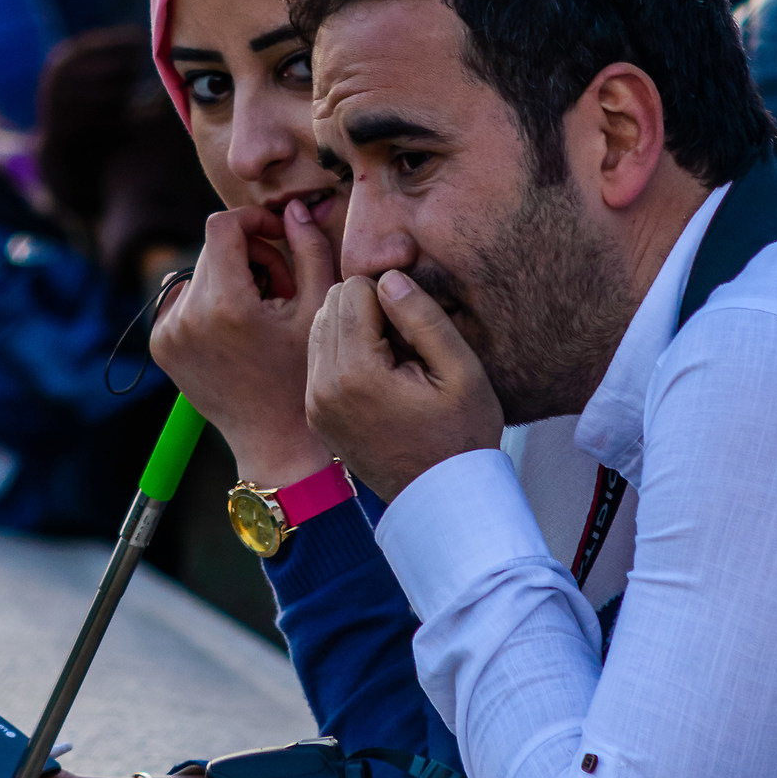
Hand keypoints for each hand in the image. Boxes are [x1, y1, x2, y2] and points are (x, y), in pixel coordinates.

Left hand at [151, 201, 335, 483]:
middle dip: (249, 254)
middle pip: (212, 248)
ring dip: (230, 277)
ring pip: (199, 272)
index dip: (253, 221)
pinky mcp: (159, 346)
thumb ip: (308, 248)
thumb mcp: (317, 307)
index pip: (222, 225)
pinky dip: (210, 300)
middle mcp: (186, 316)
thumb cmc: (303, 372)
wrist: (273, 437)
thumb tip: (292, 208)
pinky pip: (183, 299)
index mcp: (225, 304)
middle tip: (280, 285)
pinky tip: (237, 327)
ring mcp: (167, 333)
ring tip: (261, 309)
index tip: (278, 237)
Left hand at [307, 269, 502, 502]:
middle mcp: (323, 386)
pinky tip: (378, 373)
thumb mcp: (462, 371)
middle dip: (368, 309)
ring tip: (392, 357)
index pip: (354, 289)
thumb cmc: (461, 436)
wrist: (442, 499)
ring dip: (353, 328)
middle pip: (332, 303)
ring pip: (321, 325)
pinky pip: (319, 357)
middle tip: (405, 342)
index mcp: (356, 372)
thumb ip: (424, 317)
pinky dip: (344, 352)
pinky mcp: (315, 413)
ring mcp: (314, 402)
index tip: (415, 328)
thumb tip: (389, 278)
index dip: (390, 296)